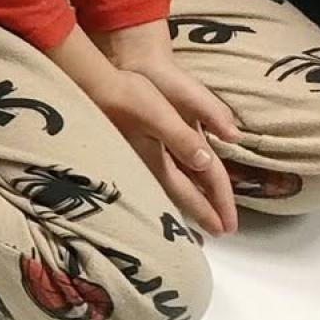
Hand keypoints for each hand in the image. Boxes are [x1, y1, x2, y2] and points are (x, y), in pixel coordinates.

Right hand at [61, 26, 237, 236]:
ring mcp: (140, 161)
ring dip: (188, 205)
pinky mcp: (136, 151)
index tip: (226, 229)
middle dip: (201, 214)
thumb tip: (205, 161)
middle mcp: (150, 166)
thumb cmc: (127, 97)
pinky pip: (163, 179)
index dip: (211, 209)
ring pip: (171, 190)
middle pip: (181, 197)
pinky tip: (172, 191)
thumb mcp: (159, 115)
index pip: (191, 192)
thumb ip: (181, 138)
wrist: (93, 87)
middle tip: (219, 232)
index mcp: (159, 161)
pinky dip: (175, 190)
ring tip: (199, 220)